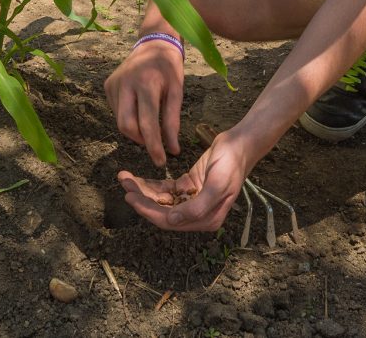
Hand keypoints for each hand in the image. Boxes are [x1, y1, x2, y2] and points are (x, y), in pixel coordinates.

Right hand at [104, 39, 183, 166]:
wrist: (154, 42)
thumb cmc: (169, 68)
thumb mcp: (177, 92)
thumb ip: (173, 121)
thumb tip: (172, 150)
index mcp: (146, 84)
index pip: (147, 125)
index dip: (154, 147)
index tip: (161, 162)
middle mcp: (125, 84)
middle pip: (126, 126)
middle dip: (140, 141)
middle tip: (154, 145)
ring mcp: (113, 84)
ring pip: (120, 120)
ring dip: (135, 129)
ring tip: (149, 121)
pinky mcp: (107, 85)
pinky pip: (116, 111)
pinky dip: (129, 117)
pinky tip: (139, 107)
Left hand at [117, 130, 250, 230]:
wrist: (240, 144)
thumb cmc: (231, 165)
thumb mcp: (217, 186)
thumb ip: (196, 207)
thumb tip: (173, 221)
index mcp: (206, 220)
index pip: (170, 221)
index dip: (148, 211)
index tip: (130, 198)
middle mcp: (197, 214)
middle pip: (162, 211)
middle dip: (141, 200)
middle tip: (124, 185)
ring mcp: (191, 200)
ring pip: (161, 200)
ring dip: (143, 191)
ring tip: (125, 179)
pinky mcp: (188, 186)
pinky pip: (165, 189)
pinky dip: (151, 184)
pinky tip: (137, 178)